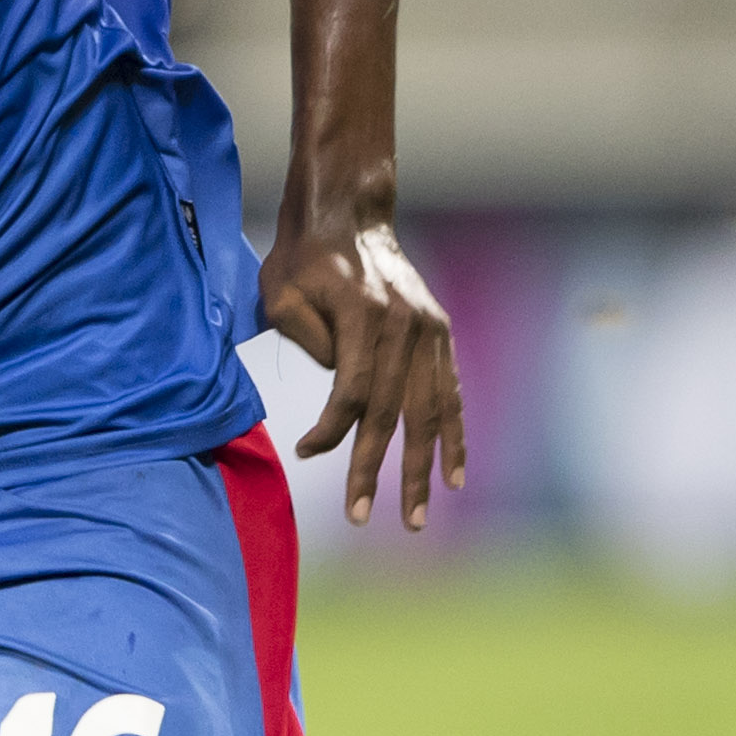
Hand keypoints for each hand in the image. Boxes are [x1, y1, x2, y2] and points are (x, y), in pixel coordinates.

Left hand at [257, 215, 467, 529]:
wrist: (347, 217)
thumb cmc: (301, 259)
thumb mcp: (281, 292)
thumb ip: (307, 342)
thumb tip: (340, 399)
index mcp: (366, 315)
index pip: (353, 390)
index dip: (332, 429)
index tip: (305, 452)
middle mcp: (406, 326)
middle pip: (394, 412)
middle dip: (377, 470)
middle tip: (363, 517)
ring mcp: (430, 331)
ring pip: (430, 412)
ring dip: (422, 468)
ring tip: (413, 516)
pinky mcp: (439, 334)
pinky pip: (450, 396)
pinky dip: (453, 438)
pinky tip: (454, 478)